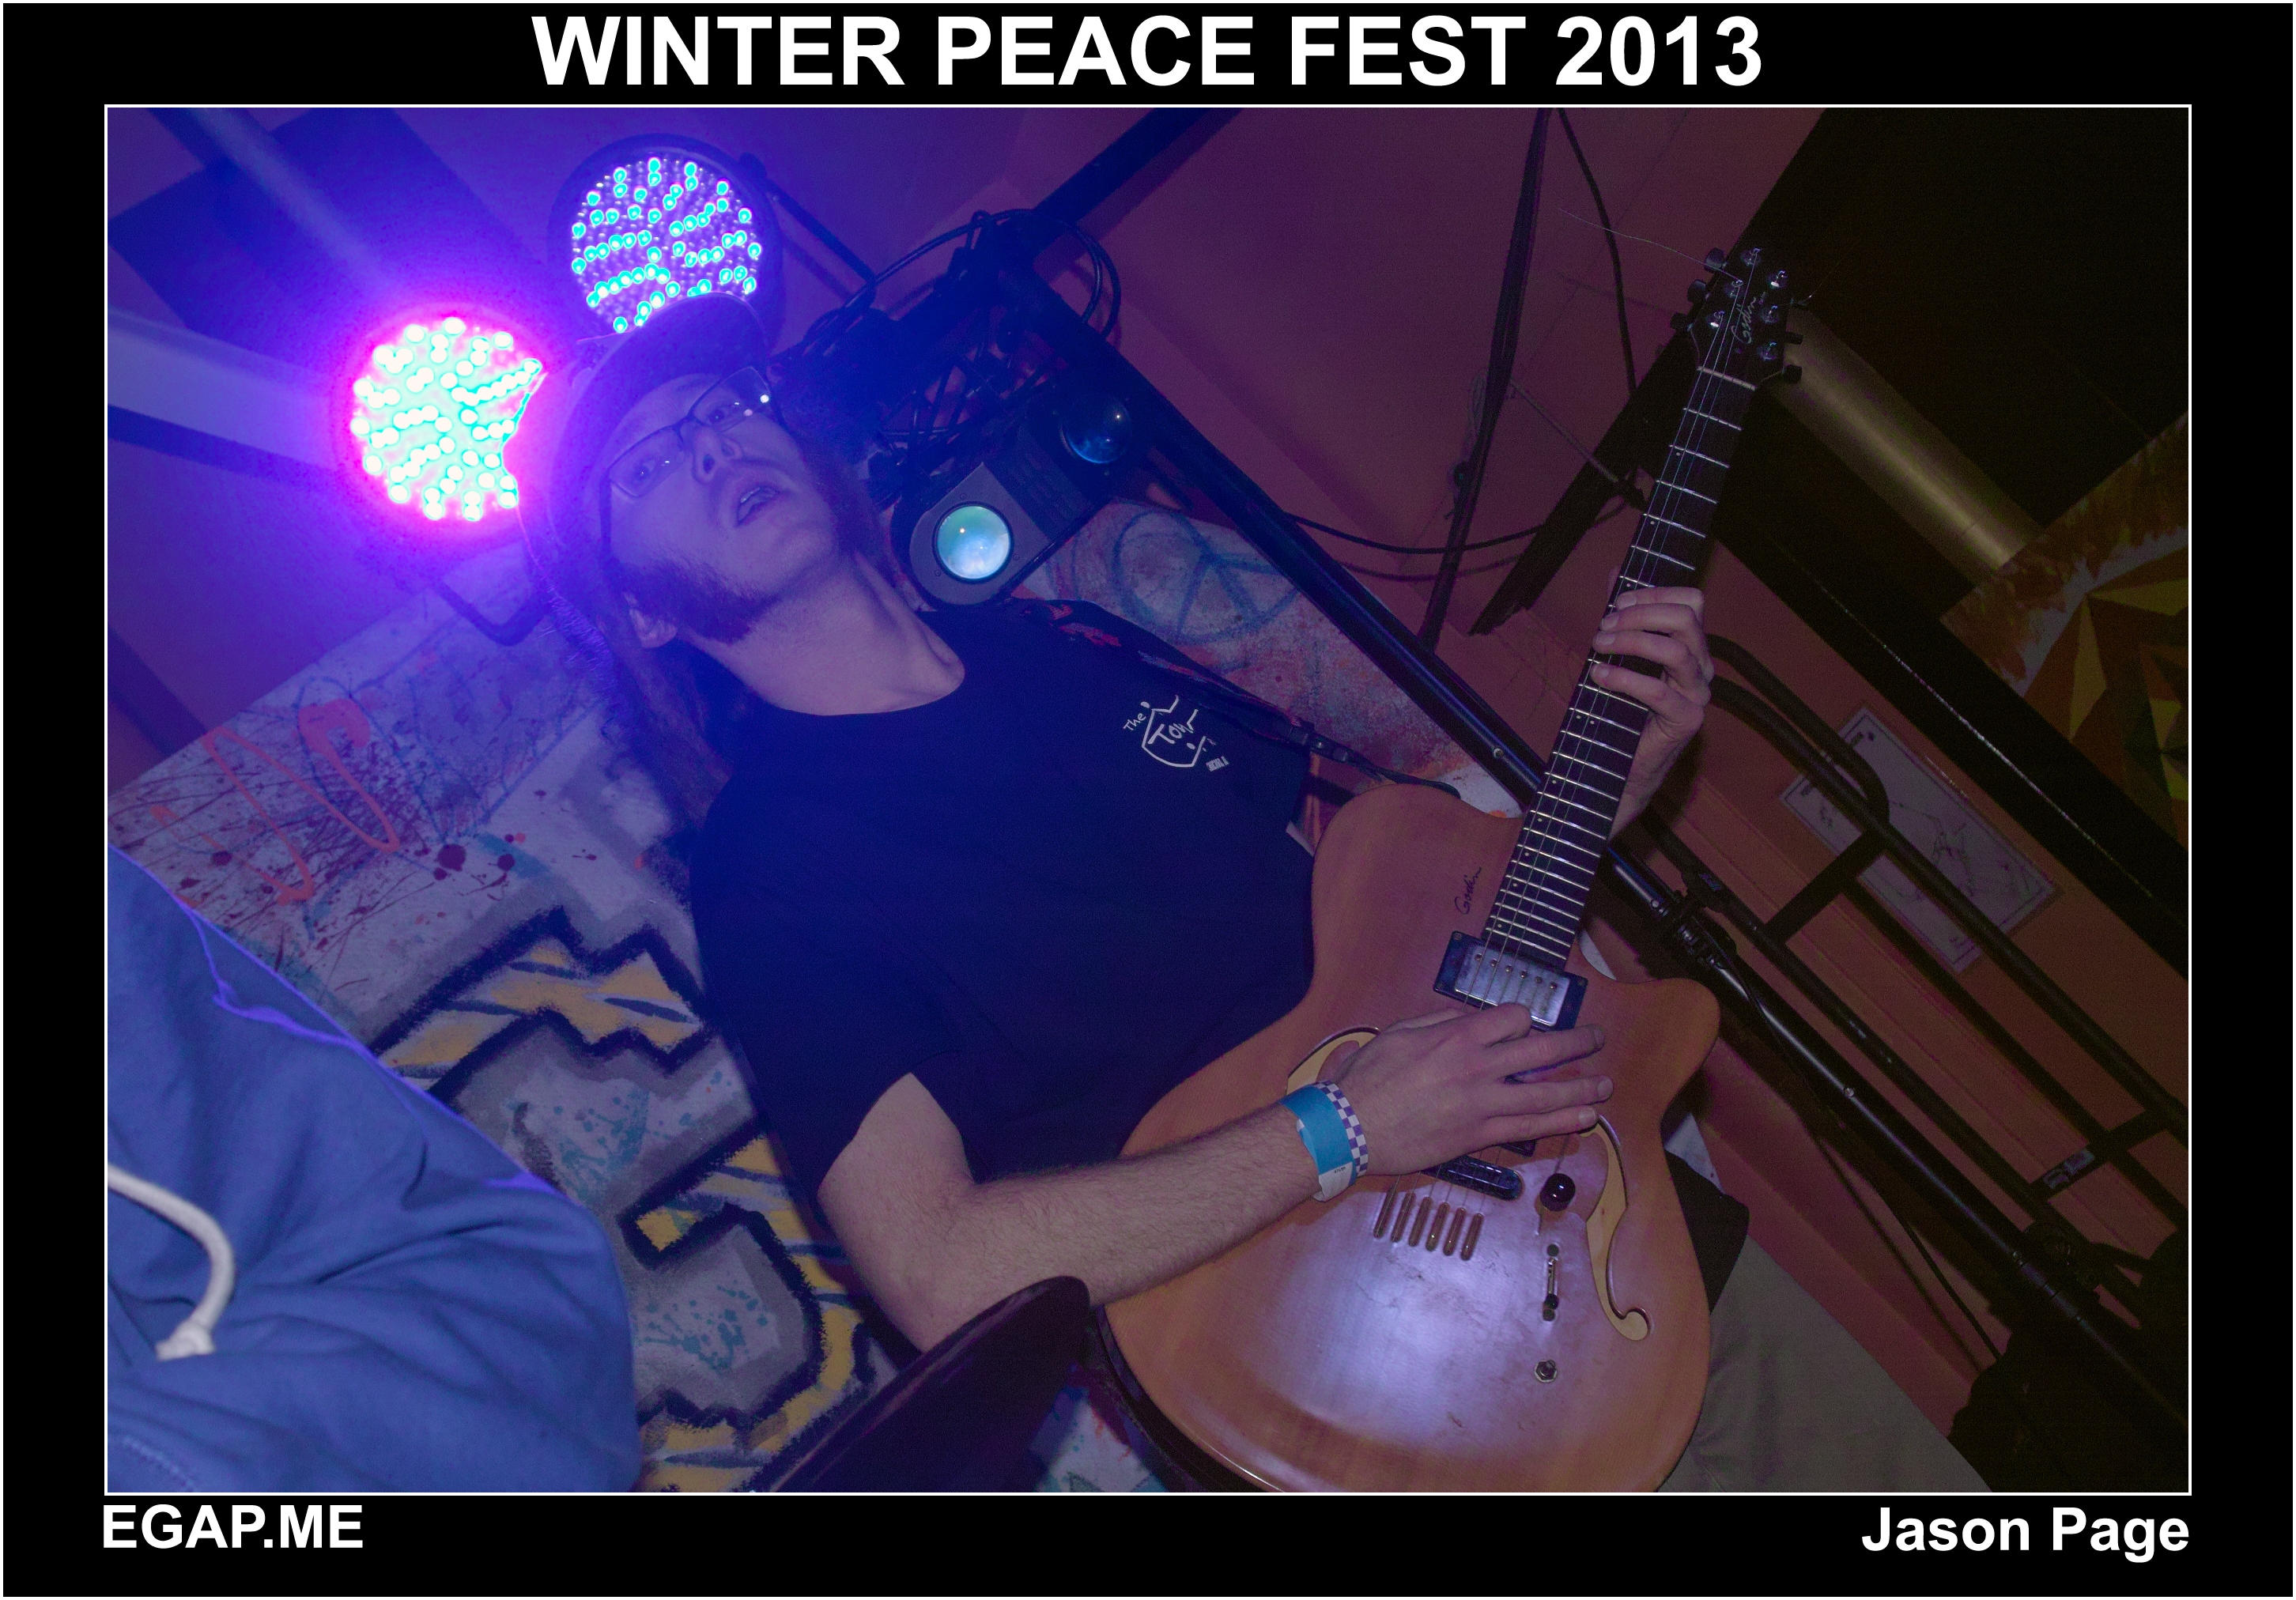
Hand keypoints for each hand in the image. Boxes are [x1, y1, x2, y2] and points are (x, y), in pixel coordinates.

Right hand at [1319, 1006, 1610, 1173]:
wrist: (1351, 1127)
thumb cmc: (1369, 1078)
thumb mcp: (1400, 1033)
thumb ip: (1440, 1022)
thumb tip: (1472, 1020)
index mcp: (1458, 1036)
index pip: (1515, 1018)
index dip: (1525, 1019)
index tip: (1525, 1026)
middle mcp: (1478, 1067)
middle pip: (1543, 1049)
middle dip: (1577, 1043)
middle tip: (1597, 1040)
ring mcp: (1483, 1103)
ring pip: (1547, 1092)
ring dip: (1582, 1087)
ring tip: (1605, 1085)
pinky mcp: (1479, 1135)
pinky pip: (1531, 1128)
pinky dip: (1563, 1122)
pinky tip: (1586, 1119)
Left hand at [1589, 579, 1712, 832]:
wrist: (1618, 767)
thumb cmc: (1619, 710)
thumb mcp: (1618, 655)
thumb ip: (1621, 616)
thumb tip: (1615, 573)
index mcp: (1689, 646)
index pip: (1692, 601)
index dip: (1655, 593)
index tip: (1616, 602)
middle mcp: (1699, 667)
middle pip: (1687, 618)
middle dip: (1641, 614)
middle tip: (1604, 626)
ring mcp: (1697, 695)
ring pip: (1677, 650)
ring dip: (1632, 641)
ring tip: (1598, 646)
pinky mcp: (1686, 721)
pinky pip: (1658, 692)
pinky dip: (1624, 678)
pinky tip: (1599, 675)